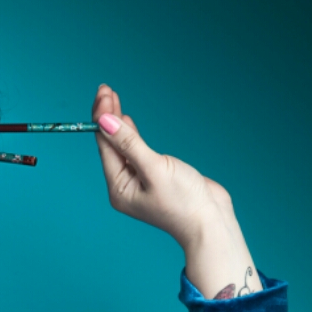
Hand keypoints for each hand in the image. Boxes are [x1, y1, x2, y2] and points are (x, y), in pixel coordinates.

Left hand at [92, 83, 261, 297]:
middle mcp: (124, 186)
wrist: (209, 222)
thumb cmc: (183, 201)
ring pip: (122, 146)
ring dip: (117, 123)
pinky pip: (135, 151)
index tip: (104, 93)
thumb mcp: (154, 168)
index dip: (102, 118)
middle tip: (105, 89)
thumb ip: (129, 143)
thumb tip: (105, 121)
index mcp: (118, 188)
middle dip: (107, 117)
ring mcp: (138, 182)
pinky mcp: (153, 177)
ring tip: (112, 98)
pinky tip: (127, 120)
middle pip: (110, 145)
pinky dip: (130, 134)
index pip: (105, 146)